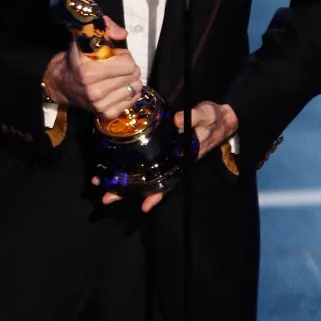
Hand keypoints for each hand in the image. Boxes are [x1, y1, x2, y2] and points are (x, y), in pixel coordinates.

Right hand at [43, 17, 142, 119]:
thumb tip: (123, 34)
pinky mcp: (104, 114)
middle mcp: (94, 90)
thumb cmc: (76, 59)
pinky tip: (121, 88)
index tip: (116, 55)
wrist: (61, 84)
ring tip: (119, 77)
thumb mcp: (85, 37)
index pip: (128, 64)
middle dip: (129, 68)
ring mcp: (100, 104)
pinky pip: (131, 103)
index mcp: (89, 71)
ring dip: (130, 81)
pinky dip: (130, 94)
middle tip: (118, 66)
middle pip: (133, 76)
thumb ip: (105, 27)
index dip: (125, 56)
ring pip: (134, 89)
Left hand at [93, 101, 238, 212]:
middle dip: (128, 191)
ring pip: (143, 173)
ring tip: (101, 185)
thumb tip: (176, 120)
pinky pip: (144, 161)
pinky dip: (130, 166)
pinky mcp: (161, 148)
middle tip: (106, 197)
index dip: (157, 194)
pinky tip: (114, 168)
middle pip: (149, 181)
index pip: (168, 181)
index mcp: (184, 158)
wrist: (218, 117)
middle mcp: (173, 162)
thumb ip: (194, 117)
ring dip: (123, 181)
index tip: (143, 206)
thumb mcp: (206, 115)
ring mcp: (166, 157)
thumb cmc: (213, 118)